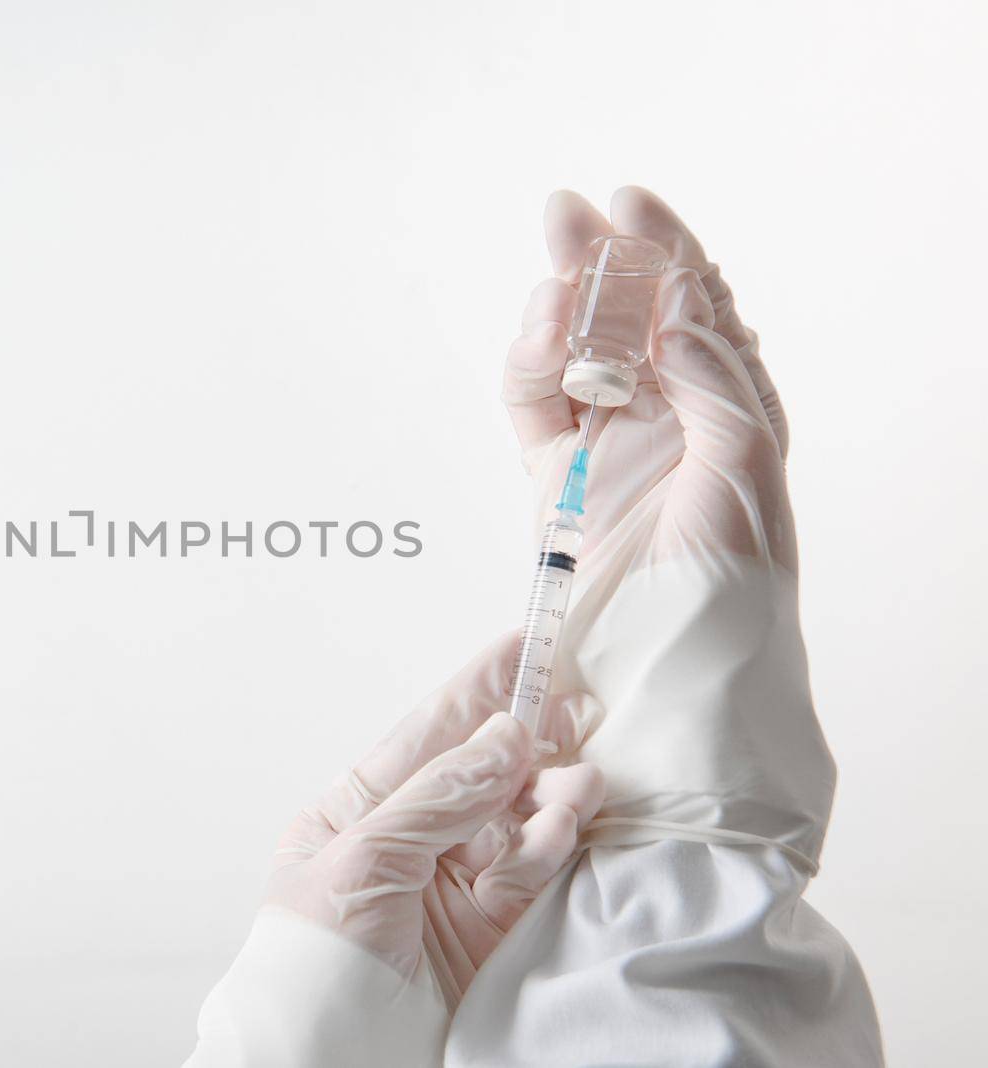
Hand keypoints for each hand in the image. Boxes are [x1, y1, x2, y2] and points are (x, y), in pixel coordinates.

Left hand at [263, 634, 603, 1005]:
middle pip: (478, 775)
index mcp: (355, 814)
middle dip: (524, 740)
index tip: (522, 646)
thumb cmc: (312, 967)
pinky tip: (571, 817)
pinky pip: (528, 874)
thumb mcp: (363, 861)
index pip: (425, 738)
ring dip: (548, 795)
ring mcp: (448, 889)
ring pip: (513, 822)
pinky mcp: (488, 933)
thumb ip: (439, 797)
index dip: (474, 692)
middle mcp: (406, 844)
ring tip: (580, 778)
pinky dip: (551, 844)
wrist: (324, 1067)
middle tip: (572, 704)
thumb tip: (506, 735)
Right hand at [502, 186, 794, 571]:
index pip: (695, 309)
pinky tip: (536, 340)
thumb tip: (677, 302)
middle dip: (598, 262)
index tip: (632, 202)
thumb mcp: (746, 465)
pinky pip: (532, 405)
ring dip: (560, 311)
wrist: (676, 665)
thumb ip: (712, 378)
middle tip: (564, 214)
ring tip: (552, 292)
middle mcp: (667, 416)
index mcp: (728, 405)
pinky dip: (528, 366)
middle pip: (626, 319)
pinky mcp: (553, 476)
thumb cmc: (734, 576)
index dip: (665, 250)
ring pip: (572, 353)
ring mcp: (605, 443)